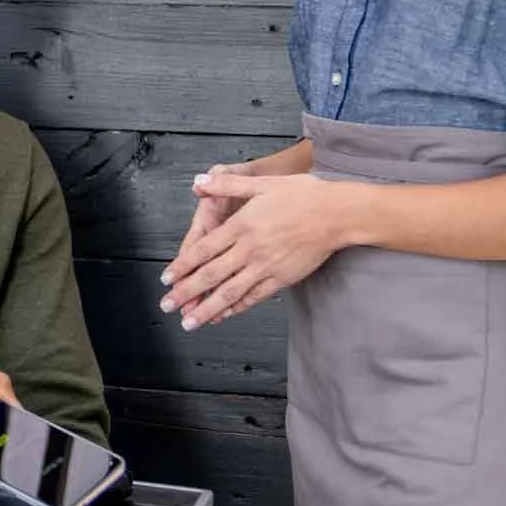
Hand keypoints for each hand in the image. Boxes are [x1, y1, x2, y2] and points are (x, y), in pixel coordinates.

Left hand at [160, 171, 348, 327]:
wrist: (338, 213)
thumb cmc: (302, 195)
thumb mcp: (262, 183)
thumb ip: (227, 185)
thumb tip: (198, 183)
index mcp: (242, 225)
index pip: (203, 250)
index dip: (183, 266)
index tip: (166, 278)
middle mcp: (250, 249)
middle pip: (211, 275)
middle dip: (186, 293)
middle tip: (166, 305)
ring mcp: (266, 266)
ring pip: (230, 292)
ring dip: (207, 309)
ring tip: (189, 322)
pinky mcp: (282, 278)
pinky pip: (254, 297)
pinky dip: (236, 308)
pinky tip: (223, 315)